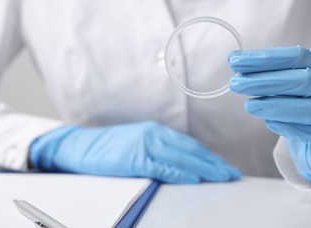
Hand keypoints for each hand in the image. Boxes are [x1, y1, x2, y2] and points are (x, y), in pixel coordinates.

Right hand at [30, 121, 240, 183]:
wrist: (79, 145)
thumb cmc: (109, 147)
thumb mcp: (138, 142)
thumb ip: (159, 150)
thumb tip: (182, 164)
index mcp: (157, 132)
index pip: (190, 145)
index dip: (209, 156)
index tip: (224, 166)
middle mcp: (154, 135)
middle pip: (191, 151)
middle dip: (214, 163)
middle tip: (231, 174)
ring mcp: (144, 145)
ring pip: (182, 158)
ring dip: (204, 168)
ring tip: (221, 177)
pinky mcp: (134, 158)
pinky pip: (161, 167)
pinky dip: (179, 173)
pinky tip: (193, 179)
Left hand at [228, 46, 310, 184]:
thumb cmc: (310, 106)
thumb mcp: (297, 86)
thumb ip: (274, 74)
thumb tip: (236, 62)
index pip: (298, 57)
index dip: (265, 58)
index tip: (236, 61)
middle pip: (304, 81)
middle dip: (265, 81)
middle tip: (236, 83)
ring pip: (310, 109)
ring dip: (275, 106)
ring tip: (249, 106)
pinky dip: (288, 127)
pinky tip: (269, 122)